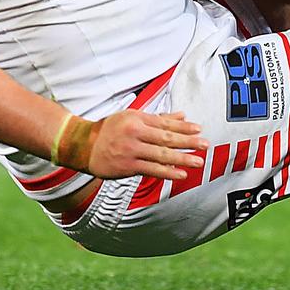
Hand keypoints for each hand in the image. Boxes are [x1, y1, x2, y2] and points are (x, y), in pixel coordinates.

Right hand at [87, 110, 207, 179]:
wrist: (84, 145)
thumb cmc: (110, 129)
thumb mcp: (132, 117)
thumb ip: (159, 118)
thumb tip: (182, 115)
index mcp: (137, 119)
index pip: (165, 123)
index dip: (183, 127)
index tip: (199, 129)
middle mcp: (135, 133)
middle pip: (166, 138)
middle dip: (188, 141)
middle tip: (205, 144)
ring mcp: (131, 151)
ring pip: (161, 155)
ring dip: (182, 158)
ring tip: (198, 161)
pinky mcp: (128, 166)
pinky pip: (151, 170)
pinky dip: (167, 171)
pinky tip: (180, 173)